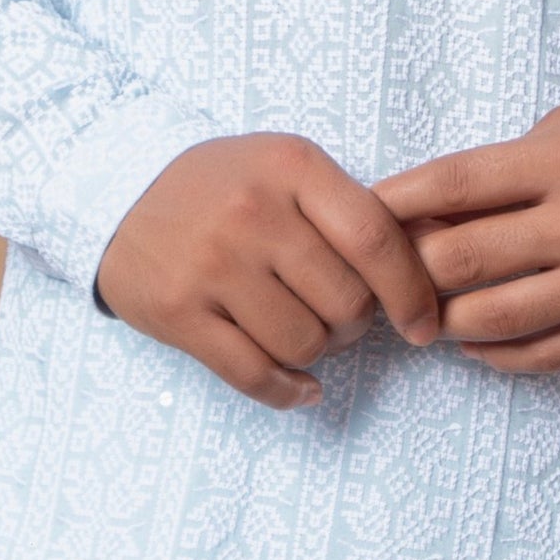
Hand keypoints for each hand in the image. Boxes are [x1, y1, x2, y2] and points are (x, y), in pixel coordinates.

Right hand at [93, 132, 444, 408]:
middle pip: (345, 302)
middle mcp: (252, 213)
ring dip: (316, 352)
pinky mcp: (179, 312)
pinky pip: (253, 373)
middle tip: (339, 318)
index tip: (423, 324)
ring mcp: (211, 265)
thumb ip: (352, 207)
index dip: (412, 291)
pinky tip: (298, 387)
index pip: (375, 238)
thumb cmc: (224, 186)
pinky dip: (286, 390)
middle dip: (356, 325)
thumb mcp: (288, 168)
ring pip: (304, 343)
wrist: (119, 191)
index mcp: (292, 168)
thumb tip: (440, 252)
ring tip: (301, 331)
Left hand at [374, 98, 559, 372]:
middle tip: (385, 280)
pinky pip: (543, 355)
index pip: (450, 185)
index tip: (362, 216)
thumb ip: (504, 167)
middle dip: (407, 274)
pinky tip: (475, 342)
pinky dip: (495, 355)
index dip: (393, 205)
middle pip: (457, 261)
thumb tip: (423, 212)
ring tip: (426, 316)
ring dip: (443, 323)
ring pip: (491, 320)